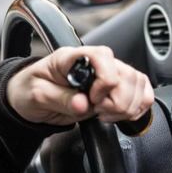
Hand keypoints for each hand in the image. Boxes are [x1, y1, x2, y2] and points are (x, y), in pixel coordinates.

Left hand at [7, 46, 153, 125]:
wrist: (29, 98)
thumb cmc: (30, 90)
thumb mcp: (37, 96)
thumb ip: (61, 99)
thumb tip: (83, 105)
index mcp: (73, 57)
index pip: (103, 57)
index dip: (104, 82)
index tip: (92, 100)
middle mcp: (95, 63)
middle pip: (127, 74)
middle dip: (117, 101)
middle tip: (98, 112)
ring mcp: (108, 75)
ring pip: (138, 83)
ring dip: (127, 106)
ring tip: (105, 114)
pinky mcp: (116, 89)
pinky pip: (142, 93)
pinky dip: (137, 107)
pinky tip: (121, 115)